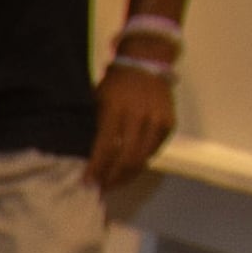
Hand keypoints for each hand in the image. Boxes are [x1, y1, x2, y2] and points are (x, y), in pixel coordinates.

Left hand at [86, 61, 177, 190]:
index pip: (105, 148)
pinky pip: (154, 152)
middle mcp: (139, 116)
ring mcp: (157, 120)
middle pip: (126, 158)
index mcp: (116, 109)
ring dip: (127, 176)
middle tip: (101, 188)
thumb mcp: (98, 100)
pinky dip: (140, 164)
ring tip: (114, 184)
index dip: (96, 169)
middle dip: (112, 178)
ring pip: (143, 159)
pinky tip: (128, 170)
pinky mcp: (169, 124)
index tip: (87, 183)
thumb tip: (82, 159)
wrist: (147, 64)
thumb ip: (94, 127)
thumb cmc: (115, 84)